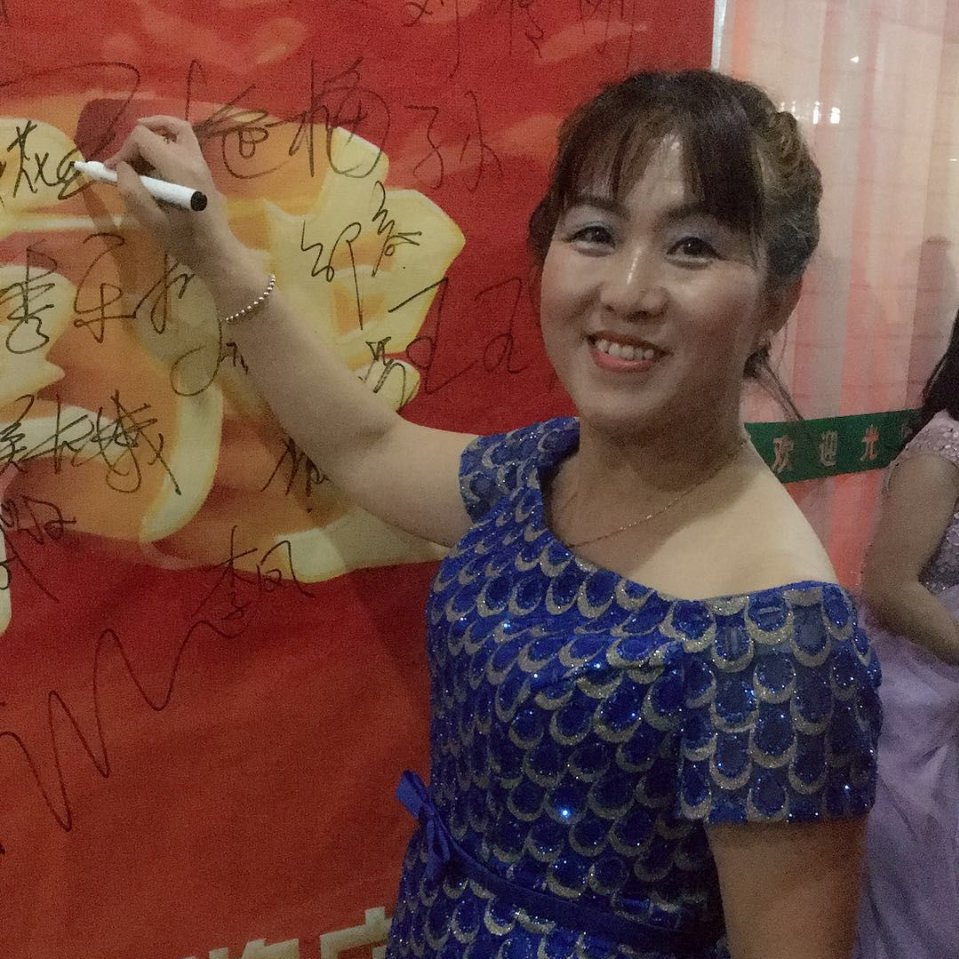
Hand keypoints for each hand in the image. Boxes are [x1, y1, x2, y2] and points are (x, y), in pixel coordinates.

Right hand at [105, 116, 248, 281]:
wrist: (216, 251)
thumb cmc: (185, 241)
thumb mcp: (153, 223)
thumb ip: (133, 192)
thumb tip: (120, 167)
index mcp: (180, 170)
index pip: (143, 138)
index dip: (123, 151)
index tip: (113, 172)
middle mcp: (193, 159)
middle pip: (156, 132)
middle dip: (134, 145)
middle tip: (123, 167)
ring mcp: (201, 161)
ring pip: (175, 129)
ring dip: (150, 136)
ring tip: (135, 156)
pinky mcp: (203, 168)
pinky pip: (183, 139)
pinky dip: (165, 138)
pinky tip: (152, 155)